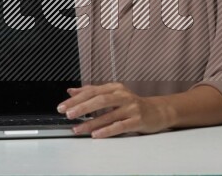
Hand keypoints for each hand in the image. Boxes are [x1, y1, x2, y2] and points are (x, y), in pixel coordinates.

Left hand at [56, 83, 170, 137]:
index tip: (63, 106)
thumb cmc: (132, 104)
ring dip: (90, 122)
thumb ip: (92, 92)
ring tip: (78, 128)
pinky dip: (107, 130)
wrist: (158, 111)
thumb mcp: (113, 94)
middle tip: (68, 114)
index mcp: (114, 88)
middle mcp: (122, 95)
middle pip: (99, 100)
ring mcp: (131, 108)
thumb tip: (71, 91)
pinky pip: (120, 126)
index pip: (92, 91)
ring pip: (108, 114)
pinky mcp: (138, 120)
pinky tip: (96, 134)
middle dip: (82, 107)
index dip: (76, 99)